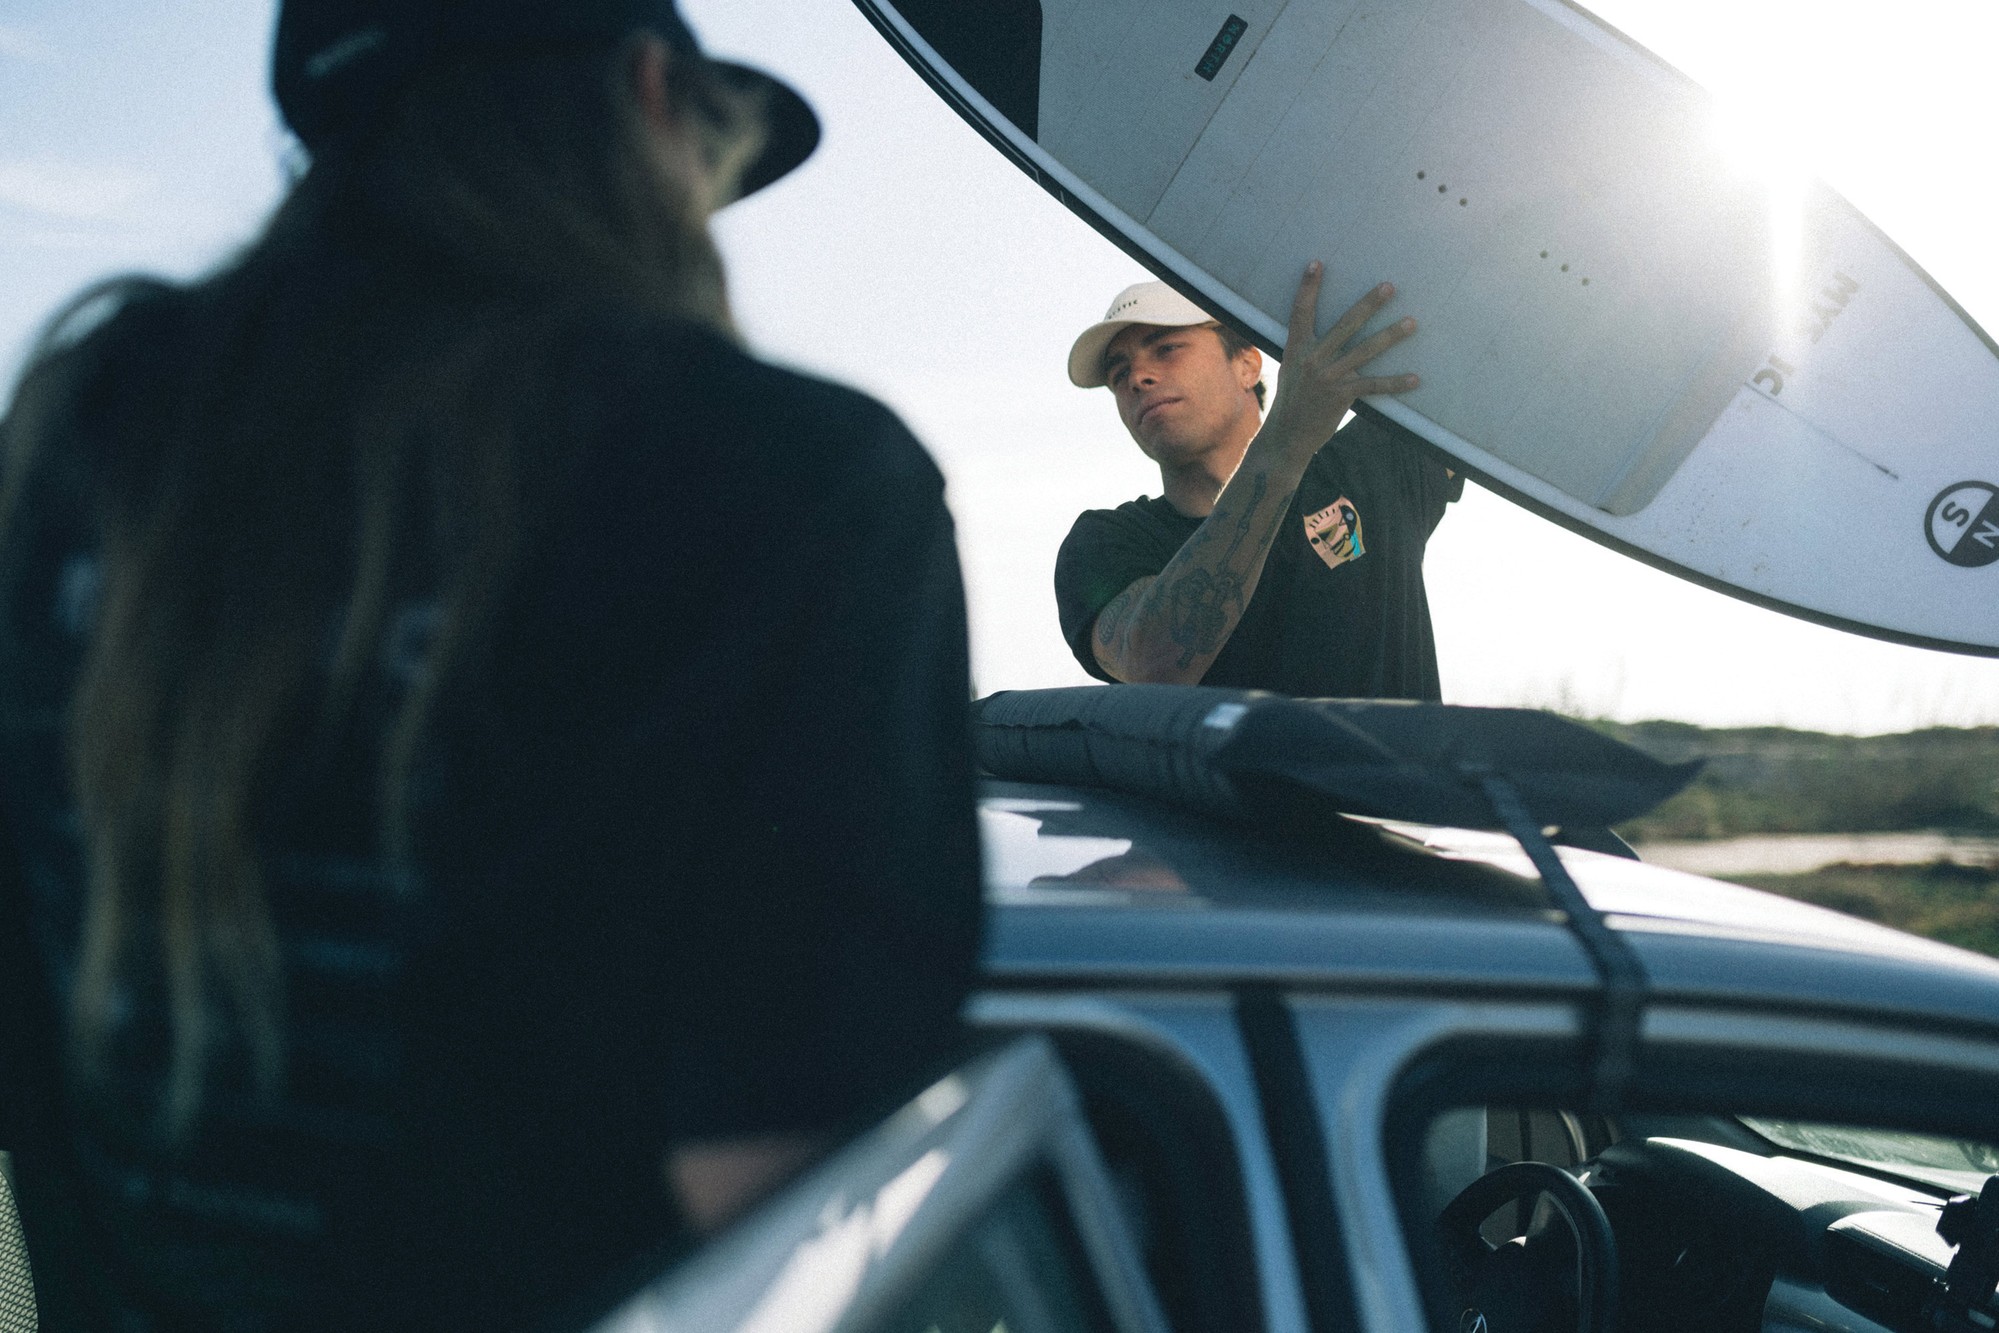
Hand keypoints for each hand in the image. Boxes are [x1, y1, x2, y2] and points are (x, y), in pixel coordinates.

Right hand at [1260, 263, 1418, 459]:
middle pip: (1346, 324)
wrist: (1286, 437)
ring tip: (1412, 323)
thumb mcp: (1292, 371)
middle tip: (1390, 287)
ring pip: (1366, 350)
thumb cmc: (1292, 402)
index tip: (1317, 264)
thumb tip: (1326, 337)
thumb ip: (1308, 351)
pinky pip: (1374, 385)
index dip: (1308, 288)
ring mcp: (1328, 376)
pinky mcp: (1341, 396)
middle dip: (1369, 304)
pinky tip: (1416, 379)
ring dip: (1391, 335)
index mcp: (1297, 348)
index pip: (1301, 312)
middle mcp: (1313, 358)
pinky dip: (1396, 383)